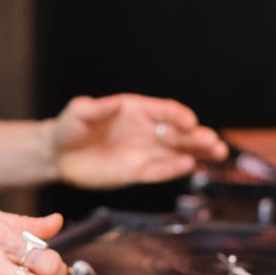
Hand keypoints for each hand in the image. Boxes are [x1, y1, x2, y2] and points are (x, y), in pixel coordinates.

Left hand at [51, 93, 227, 187]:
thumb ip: (97, 109)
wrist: (58, 155)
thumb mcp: (80, 112)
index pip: (164, 110)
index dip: (178, 115)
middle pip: (177, 132)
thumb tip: (116, 102)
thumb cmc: (70, 127)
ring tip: (216, 153)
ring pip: (176, 152)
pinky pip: (159, 170)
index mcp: (136, 110)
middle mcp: (145, 130)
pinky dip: (174, 169)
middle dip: (196, 136)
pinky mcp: (137, 172)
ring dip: (196, 152)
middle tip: (213, 141)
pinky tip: (190, 167)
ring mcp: (144, 151)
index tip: (190, 121)